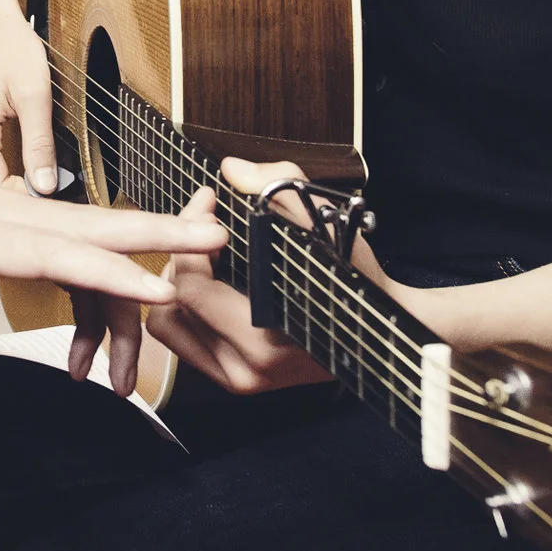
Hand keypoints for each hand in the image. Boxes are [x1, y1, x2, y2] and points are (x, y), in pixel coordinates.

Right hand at [0, 7, 58, 192]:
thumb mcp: (35, 95)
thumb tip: (46, 185)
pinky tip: (23, 169)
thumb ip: (40, 144)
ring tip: (42, 185)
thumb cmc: (7, 45)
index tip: (56, 199)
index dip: (27, 199)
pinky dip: (1, 170)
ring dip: (9, 185)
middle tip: (54, 197)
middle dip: (19, 197)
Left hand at [0, 176, 228, 452]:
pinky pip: (71, 228)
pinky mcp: (11, 212)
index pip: (46, 253)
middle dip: (153, 233)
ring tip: (206, 244)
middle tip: (216, 238)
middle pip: (85, 220)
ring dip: (144, 235)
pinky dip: (113, 245)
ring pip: (86, 219)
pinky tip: (146, 265)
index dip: (106, 272)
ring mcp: (4, 204)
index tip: (158, 291)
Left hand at [137, 157, 345, 395]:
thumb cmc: (353, 277)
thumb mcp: (324, 222)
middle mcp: (248, 367)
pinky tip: (213, 282)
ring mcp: (241, 380)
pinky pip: (186, 341)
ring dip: (180, 286)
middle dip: (180, 260)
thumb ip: (278, 186)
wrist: (382, 332)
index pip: (189, 286)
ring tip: (207, 258)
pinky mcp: (237, 382)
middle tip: (204, 232)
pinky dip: (189, 309)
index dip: (189, 236)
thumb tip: (232, 169)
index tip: (209, 205)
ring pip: (170, 326)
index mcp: (265, 334)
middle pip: (169, 306)